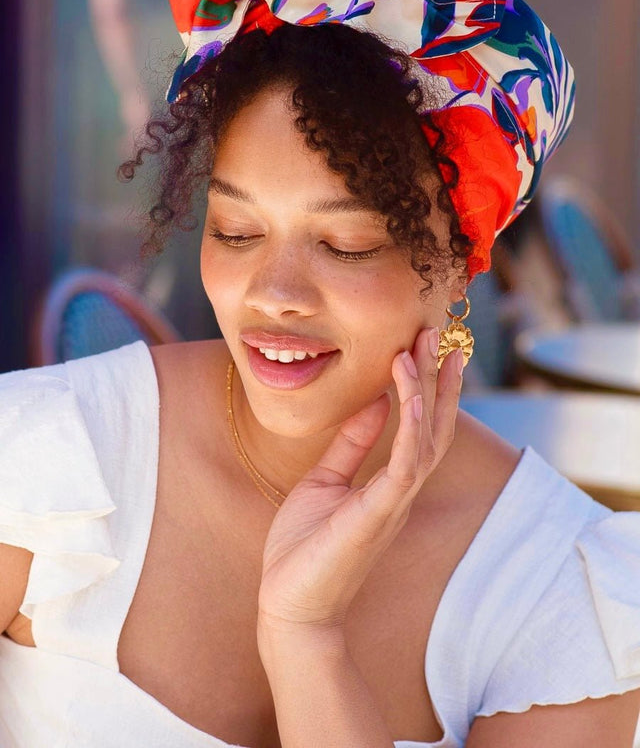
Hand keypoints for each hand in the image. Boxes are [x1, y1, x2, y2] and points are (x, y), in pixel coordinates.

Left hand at [257, 329, 462, 634]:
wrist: (288, 605)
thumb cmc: (303, 549)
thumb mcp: (324, 482)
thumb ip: (351, 445)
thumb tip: (370, 403)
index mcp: (389, 482)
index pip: (421, 425)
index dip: (429, 385)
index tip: (429, 345)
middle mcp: (401, 489)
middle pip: (433, 424)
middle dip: (437, 377)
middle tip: (438, 332)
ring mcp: (394, 501)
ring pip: (427, 436)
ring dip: (427, 389)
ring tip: (423, 348)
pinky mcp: (378, 514)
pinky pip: (405, 462)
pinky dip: (409, 423)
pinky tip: (406, 391)